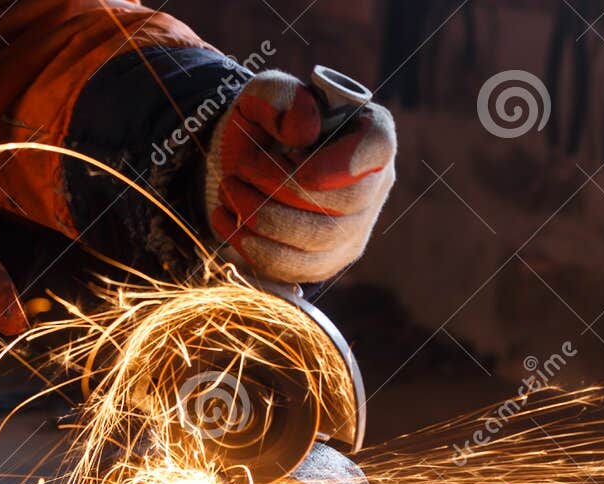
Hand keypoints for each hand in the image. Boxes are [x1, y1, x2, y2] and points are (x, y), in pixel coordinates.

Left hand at [203, 71, 395, 283]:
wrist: (245, 167)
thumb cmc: (264, 125)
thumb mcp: (262, 94)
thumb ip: (278, 95)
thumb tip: (303, 130)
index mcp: (370, 133)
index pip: (377, 148)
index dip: (338, 160)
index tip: (292, 158)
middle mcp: (374, 185)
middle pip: (346, 201)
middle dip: (281, 189)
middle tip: (238, 173)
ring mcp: (355, 229)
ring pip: (320, 240)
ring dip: (263, 218)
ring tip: (229, 192)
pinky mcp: (327, 262)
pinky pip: (298, 269)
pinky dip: (255, 248)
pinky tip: (227, 222)